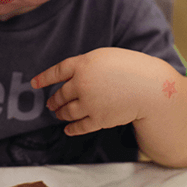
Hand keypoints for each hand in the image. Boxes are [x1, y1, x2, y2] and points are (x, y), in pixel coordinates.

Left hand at [32, 47, 162, 135]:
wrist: (152, 89)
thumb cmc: (132, 68)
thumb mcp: (105, 57)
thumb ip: (86, 65)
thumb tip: (72, 75)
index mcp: (83, 64)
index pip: (56, 71)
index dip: (44, 78)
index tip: (34, 83)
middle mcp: (81, 84)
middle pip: (61, 94)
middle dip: (54, 100)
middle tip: (50, 103)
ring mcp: (89, 103)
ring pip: (67, 111)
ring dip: (60, 113)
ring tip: (57, 114)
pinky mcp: (98, 119)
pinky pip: (79, 126)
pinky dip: (71, 128)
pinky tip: (67, 129)